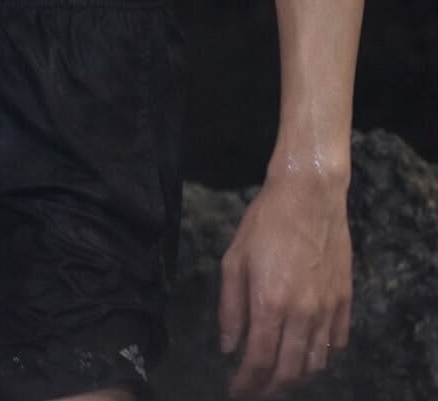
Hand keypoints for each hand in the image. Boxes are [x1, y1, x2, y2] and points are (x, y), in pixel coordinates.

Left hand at [218, 170, 351, 397]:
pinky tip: (308, 354)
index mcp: (270, 303)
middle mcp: (303, 314)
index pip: (259, 361)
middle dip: (269, 388)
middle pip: (289, 372)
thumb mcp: (234, 259)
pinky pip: (337, 343)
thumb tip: (228, 347)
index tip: (235, 390)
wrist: (309, 193)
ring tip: (279, 376)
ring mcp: (328, 309)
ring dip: (296, 378)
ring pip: (316, 363)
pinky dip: (322, 358)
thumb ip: (230, 307)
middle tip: (255, 389)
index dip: (246, 383)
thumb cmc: (266, 222)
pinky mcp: (345, 300)